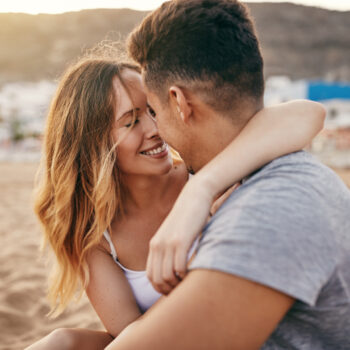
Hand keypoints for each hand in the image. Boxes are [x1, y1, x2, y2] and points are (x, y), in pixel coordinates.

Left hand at [146, 178, 238, 294]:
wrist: (194, 196)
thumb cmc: (188, 216)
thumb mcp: (174, 233)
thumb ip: (170, 248)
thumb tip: (175, 267)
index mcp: (155, 244)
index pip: (151, 276)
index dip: (161, 288)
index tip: (174, 290)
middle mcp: (158, 245)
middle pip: (157, 279)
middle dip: (169, 290)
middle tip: (183, 290)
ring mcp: (168, 243)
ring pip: (167, 276)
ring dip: (178, 285)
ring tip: (189, 283)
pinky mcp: (181, 240)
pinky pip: (179, 268)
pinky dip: (186, 276)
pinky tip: (193, 272)